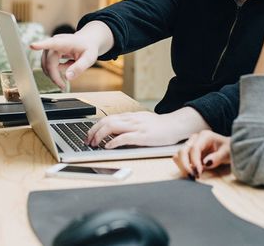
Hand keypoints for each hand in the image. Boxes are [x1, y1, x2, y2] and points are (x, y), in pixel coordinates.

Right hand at [30, 34, 98, 88]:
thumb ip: (79, 67)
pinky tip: (67, 65)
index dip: (41, 45)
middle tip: (63, 87)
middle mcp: (55, 43)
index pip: (52, 43)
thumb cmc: (88, 48)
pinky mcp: (48, 52)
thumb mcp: (89, 58)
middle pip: (49, 63)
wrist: (87, 40)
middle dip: (54, 76)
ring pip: (46, 65)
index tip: (32, 45)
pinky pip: (48, 64)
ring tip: (70, 71)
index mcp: (65, 42)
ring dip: (55, 73)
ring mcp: (50, 47)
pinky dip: (56, 70)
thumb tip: (67, 77)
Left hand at [85, 110, 202, 148]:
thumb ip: (128, 125)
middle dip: (93, 131)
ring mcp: (136, 127)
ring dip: (99, 136)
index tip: (89, 135)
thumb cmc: (159, 126)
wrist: (175, 125)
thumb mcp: (141, 121)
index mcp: (130, 116)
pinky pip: (124, 137)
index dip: (95, 127)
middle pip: (105, 121)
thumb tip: (114, 133)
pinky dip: (113, 142)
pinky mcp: (142, 136)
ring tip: (94, 144)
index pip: (107, 118)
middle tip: (87, 141)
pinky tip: (108, 147)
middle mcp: (131, 119)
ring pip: (111, 127)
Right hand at [173, 130, 230, 178]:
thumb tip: (205, 163)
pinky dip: (182, 167)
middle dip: (185, 165)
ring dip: (183, 167)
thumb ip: (217, 157)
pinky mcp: (187, 152)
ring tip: (193, 175)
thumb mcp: (227, 153)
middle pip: (182, 151)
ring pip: (178, 155)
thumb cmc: (228, 149)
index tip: (198, 173)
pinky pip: (179, 159)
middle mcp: (195, 138)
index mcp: (205, 136)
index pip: (194, 148)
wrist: (228, 148)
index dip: (194, 162)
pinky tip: (192, 172)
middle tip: (193, 176)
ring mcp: (190, 144)